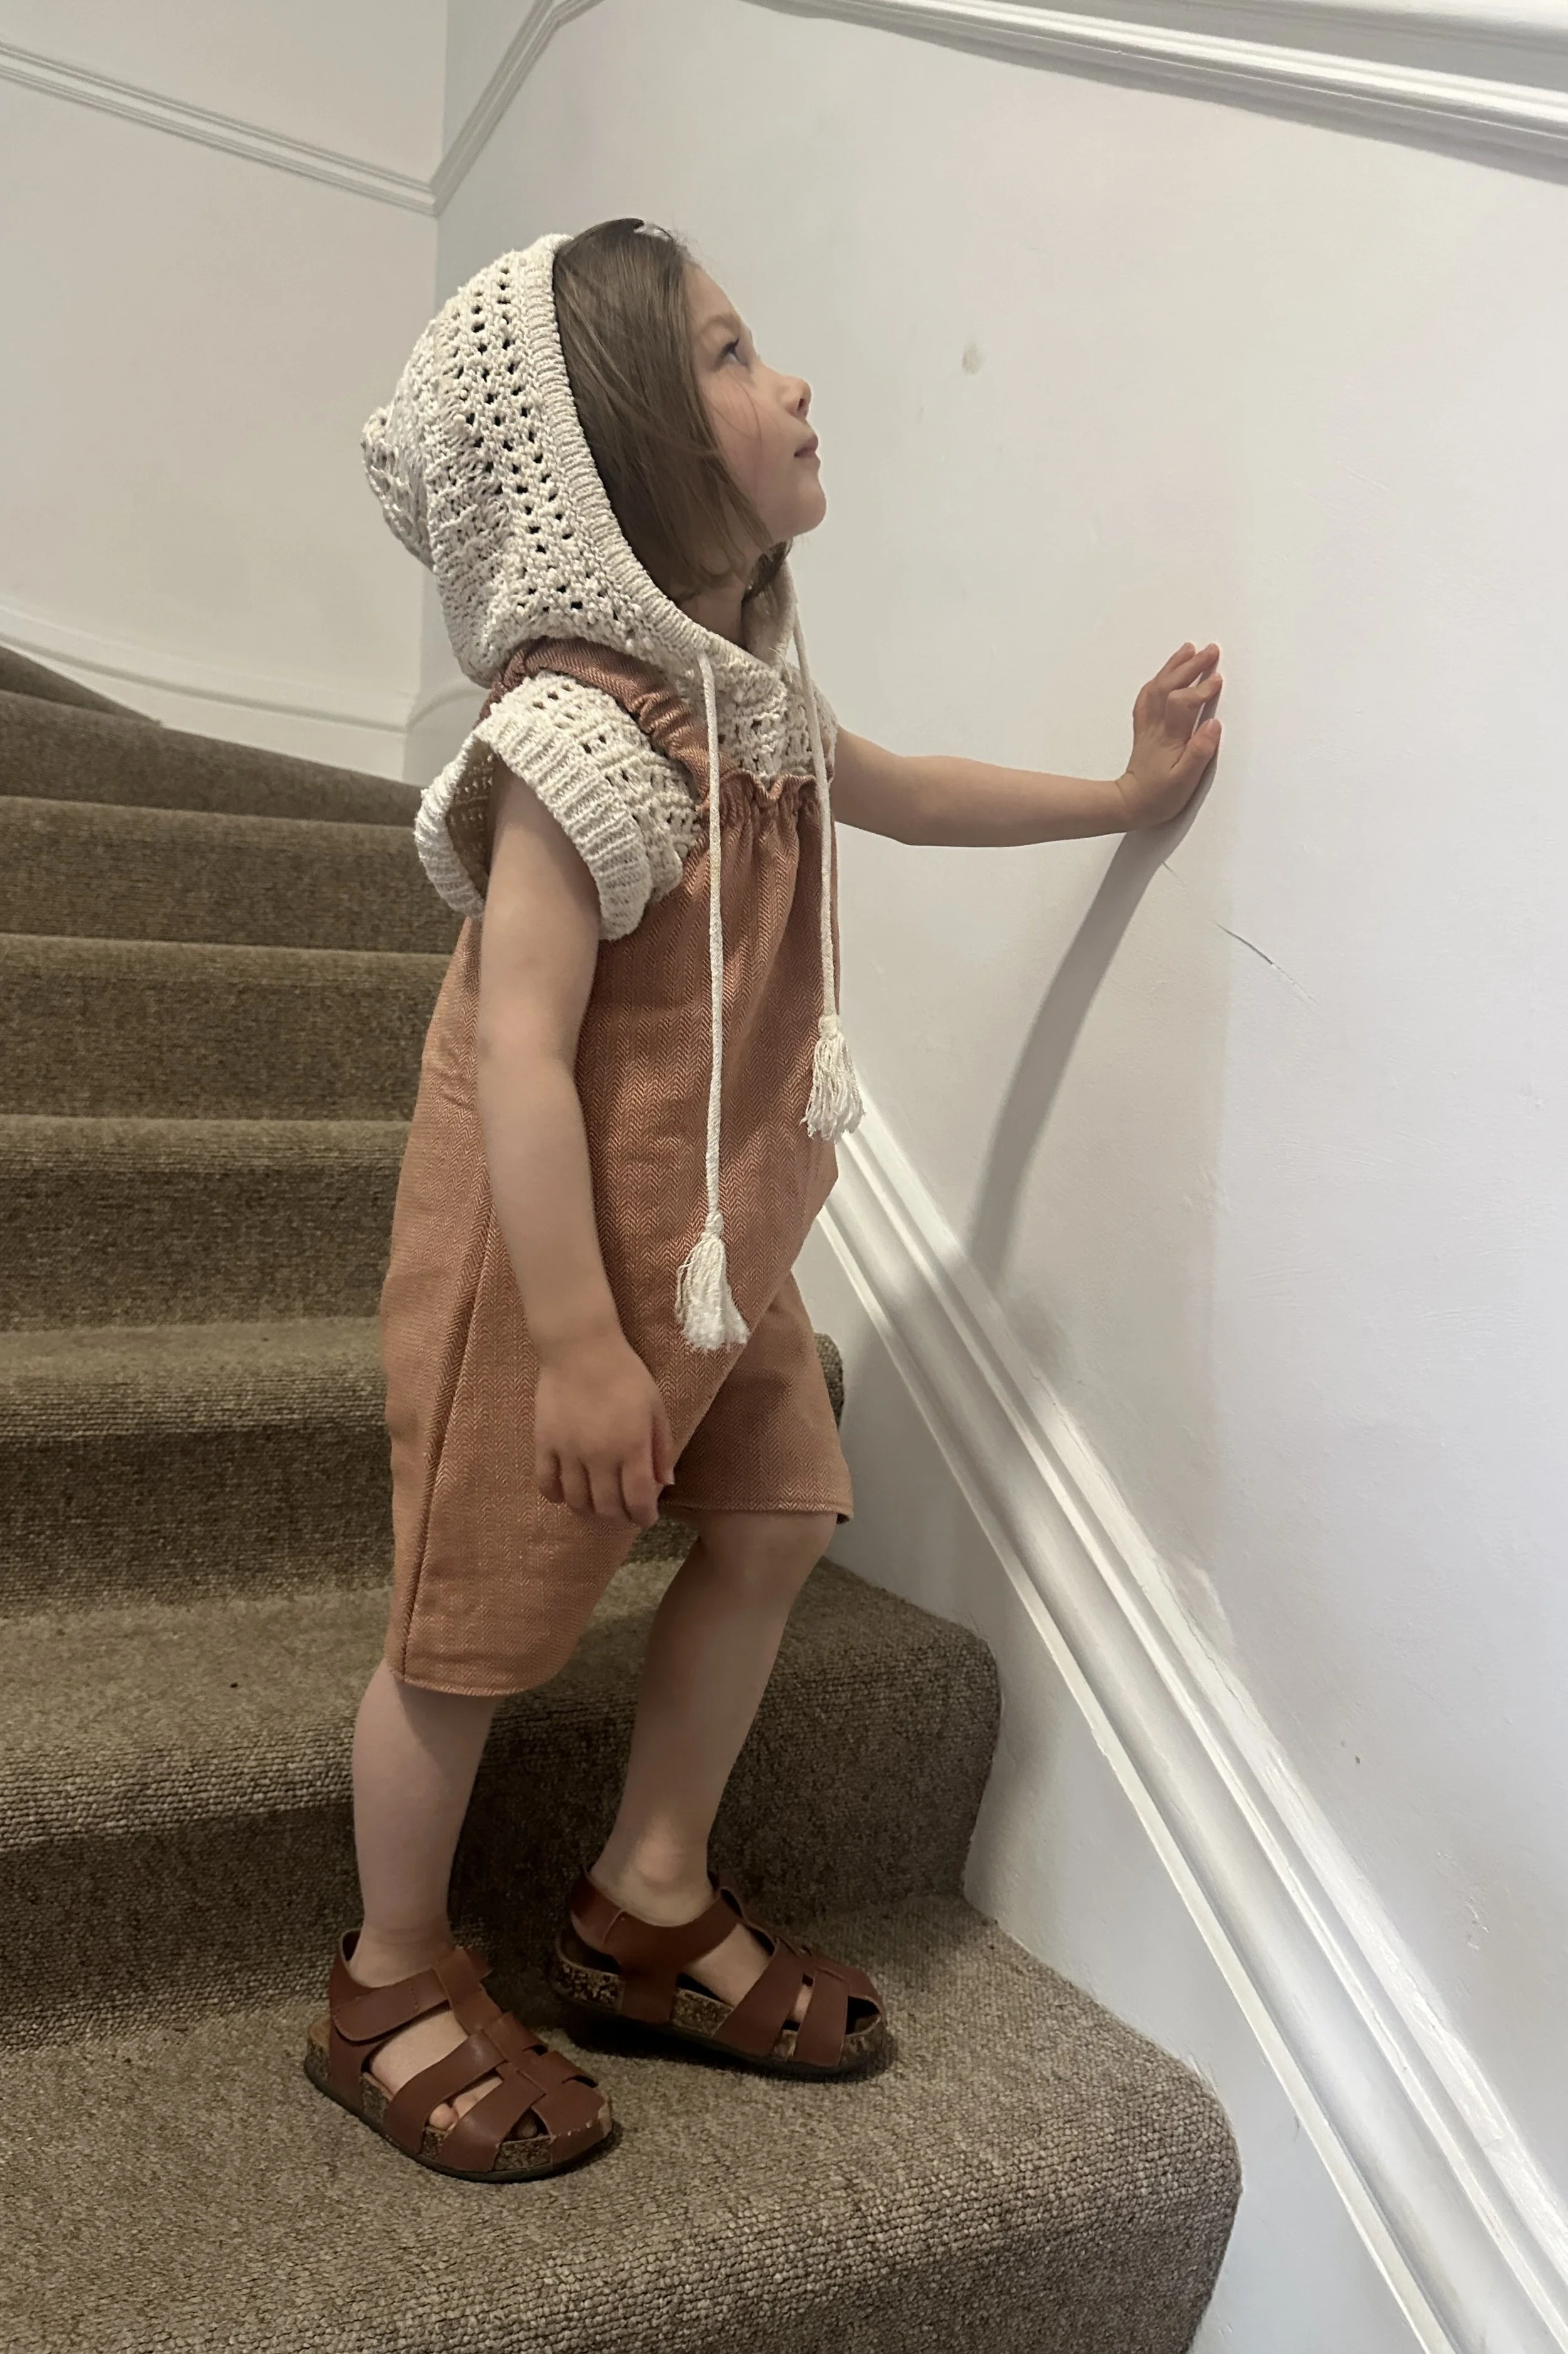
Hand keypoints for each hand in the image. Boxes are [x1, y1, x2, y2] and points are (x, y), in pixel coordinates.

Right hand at [534, 1329, 674, 1527]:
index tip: (645, 1519)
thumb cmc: (625, 1373)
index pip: (638, 1500)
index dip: (643, 1517)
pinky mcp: (544, 1444)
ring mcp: (569, 1452)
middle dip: (619, 1516)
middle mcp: (600, 1456)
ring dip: (590, 1510)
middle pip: (607, 1507)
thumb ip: (661, 1447)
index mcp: (632, 1446)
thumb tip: (665, 1484)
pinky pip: (546, 1483)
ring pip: (577, 1501)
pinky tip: (566, 1493)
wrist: (581, 1348)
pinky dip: (557, 1495)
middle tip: (623, 1511)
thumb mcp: (654, 1407)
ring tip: (597, 1504)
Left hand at [1114, 641, 1223, 829]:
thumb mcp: (1186, 780)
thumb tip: (1213, 724)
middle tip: (1211, 650)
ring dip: (1175, 666)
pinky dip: (1159, 679)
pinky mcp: (1145, 728)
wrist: (1129, 804)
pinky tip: (1165, 673)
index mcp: (1169, 737)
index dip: (1201, 689)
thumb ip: (1200, 751)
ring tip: (1190, 650)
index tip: (1217, 678)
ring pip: (1158, 686)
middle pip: (1171, 686)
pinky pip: (1148, 696)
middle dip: (1192, 666)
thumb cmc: (1158, 796)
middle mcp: (1157, 725)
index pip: (1184, 703)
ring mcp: (1149, 725)